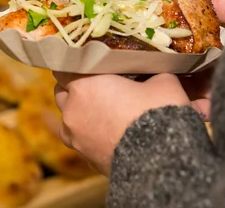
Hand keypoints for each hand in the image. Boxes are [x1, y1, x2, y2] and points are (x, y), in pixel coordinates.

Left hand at [53, 72, 190, 175]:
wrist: (161, 159)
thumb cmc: (157, 112)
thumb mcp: (162, 81)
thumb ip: (149, 73)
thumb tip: (152, 74)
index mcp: (82, 84)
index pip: (64, 67)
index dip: (77, 64)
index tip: (90, 64)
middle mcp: (72, 110)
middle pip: (62, 93)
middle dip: (75, 89)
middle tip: (98, 86)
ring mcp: (75, 137)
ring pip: (68, 119)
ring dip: (80, 114)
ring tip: (103, 112)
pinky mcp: (86, 159)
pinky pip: (81, 141)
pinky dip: (90, 136)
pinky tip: (109, 134)